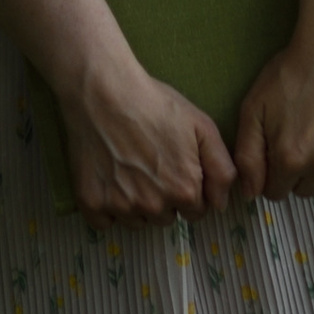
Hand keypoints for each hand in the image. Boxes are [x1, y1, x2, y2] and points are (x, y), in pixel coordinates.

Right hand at [64, 50, 246, 226]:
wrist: (104, 92)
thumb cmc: (155, 105)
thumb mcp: (202, 127)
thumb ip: (221, 170)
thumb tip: (221, 204)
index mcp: (184, 190)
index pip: (195, 212)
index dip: (189, 191)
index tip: (176, 170)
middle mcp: (154, 206)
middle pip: (166, 218)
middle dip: (164, 199)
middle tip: (151, 165)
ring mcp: (121, 207)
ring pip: (137, 222)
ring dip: (137, 204)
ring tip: (129, 169)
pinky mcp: (92, 203)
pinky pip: (104, 222)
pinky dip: (107, 208)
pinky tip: (108, 180)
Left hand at [235, 10, 313, 199]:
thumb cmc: (292, 73)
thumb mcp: (254, 108)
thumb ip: (248, 154)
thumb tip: (251, 193)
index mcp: (289, 160)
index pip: (277, 192)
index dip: (275, 172)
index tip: (280, 149)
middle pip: (306, 190)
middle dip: (300, 171)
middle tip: (303, 136)